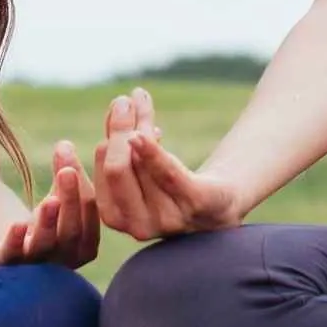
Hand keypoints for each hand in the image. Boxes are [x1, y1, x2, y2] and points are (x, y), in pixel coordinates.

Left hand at [0, 140, 101, 268]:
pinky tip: (18, 224)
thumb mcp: (59, 198)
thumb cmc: (46, 224)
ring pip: (44, 244)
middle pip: (71, 231)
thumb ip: (65, 172)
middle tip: (68, 173)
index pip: (90, 217)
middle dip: (71, 201)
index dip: (83, 189)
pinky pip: (11, 256)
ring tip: (51, 200)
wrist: (9, 253)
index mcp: (85, 245)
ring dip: (48, 222)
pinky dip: (15, 242)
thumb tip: (64, 144)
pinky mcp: (5, 264)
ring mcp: (35, 266)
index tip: (76, 164)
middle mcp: (64, 260)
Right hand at [93, 88, 242, 240]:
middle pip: (117, 169)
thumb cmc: (173, 183)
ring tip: (142, 100)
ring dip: (141, 123)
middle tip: (124, 101)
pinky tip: (144, 133)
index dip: (106, 139)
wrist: (223, 204)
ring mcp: (169, 220)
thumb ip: (123, 141)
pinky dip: (153, 153)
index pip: (104, 172)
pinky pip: (169, 175)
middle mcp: (139, 226)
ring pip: (143, 163)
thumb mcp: (142, 165)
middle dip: (118, 130)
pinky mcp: (197, 204)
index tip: (116, 109)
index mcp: (118, 218)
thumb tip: (116, 105)